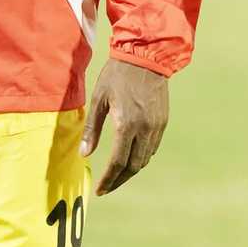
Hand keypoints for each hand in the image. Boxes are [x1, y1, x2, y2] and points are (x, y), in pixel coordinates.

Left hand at [79, 60, 168, 195]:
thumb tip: (84, 154)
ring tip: (117, 175)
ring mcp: (156, 126)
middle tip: (107, 187)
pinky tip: (131, 156)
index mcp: (127, 124)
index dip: (108, 180)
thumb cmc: (117, 74)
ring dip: (130, 170)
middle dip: (119, 180)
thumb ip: (92, 129)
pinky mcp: (162, 121)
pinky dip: (141, 157)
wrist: (146, 56)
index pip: (118, 163)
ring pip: (145, 159)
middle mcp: (144, 129)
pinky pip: (152, 147)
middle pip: (133, 166)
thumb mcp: (99, 98)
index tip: (100, 190)